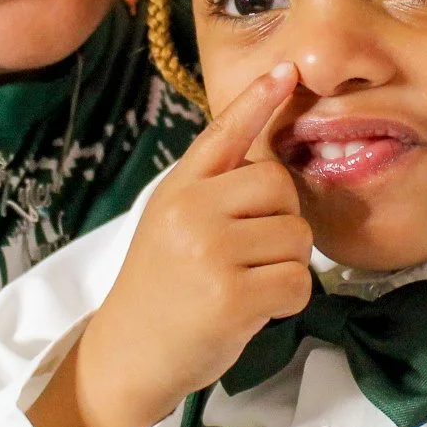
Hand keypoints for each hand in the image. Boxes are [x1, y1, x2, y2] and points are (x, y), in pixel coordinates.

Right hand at [29, 64, 309, 426]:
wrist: (128, 355)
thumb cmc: (159, 291)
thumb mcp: (169, 225)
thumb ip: (211, 193)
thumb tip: (268, 167)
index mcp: (178, 189)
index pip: (223, 133)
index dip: (257, 100)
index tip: (286, 71)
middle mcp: (191, 211)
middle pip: (280, 185)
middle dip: (280, 221)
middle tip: (246, 255)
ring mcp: (211, 251)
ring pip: (297, 236)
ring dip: (286, 266)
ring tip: (243, 285)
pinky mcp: (233, 295)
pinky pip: (298, 280)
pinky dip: (288, 299)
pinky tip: (253, 309)